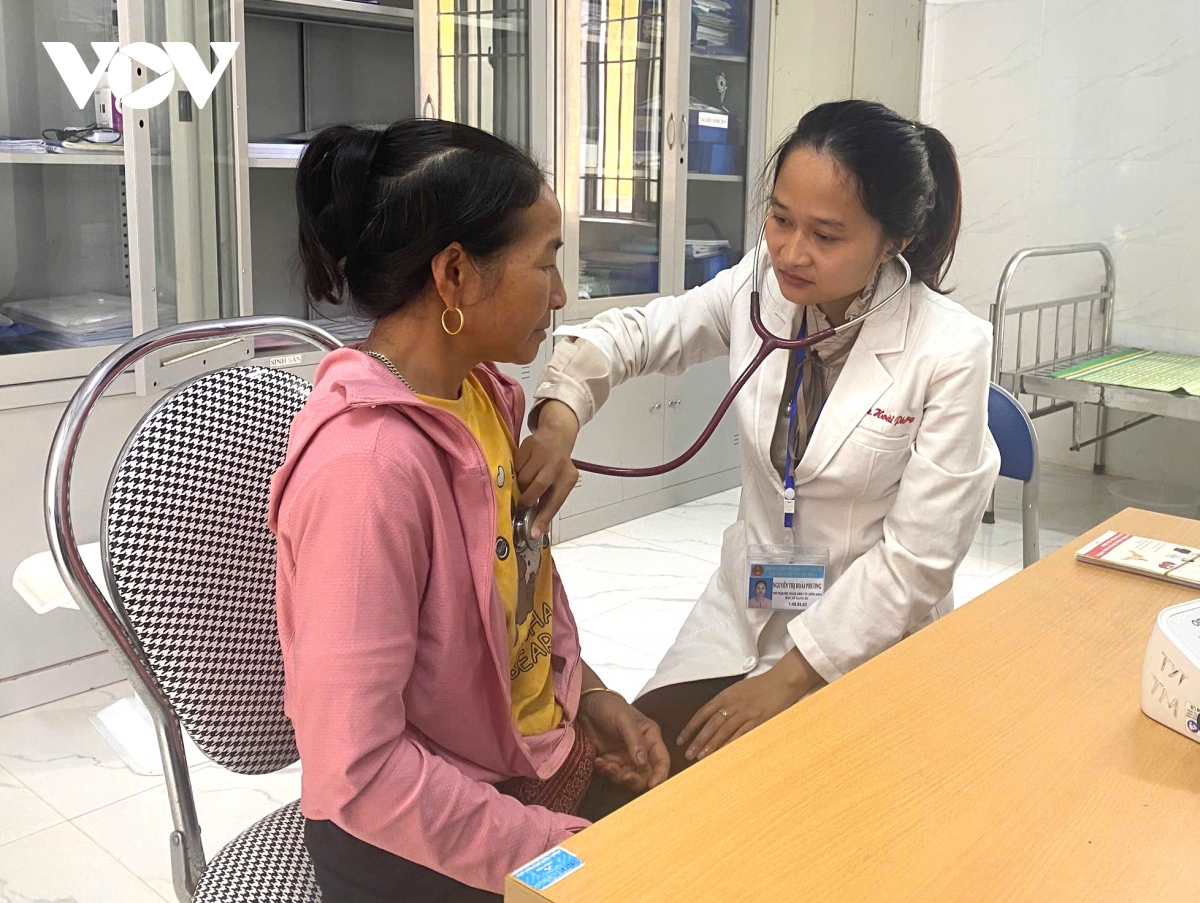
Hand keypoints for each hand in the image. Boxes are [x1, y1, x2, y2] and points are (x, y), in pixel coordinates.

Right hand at [515, 401, 580, 539]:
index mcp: (568, 478)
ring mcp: (543, 453)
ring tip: (524, 483)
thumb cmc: (557, 468)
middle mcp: (557, 464)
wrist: (556, 435)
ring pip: (524, 477)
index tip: (533, 534)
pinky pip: (517, 465)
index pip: (556, 501)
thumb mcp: (559, 484)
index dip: (543, 518)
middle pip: (538, 486)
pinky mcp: (529, 445)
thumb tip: (537, 532)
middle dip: (527, 499)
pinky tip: (523, 468)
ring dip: (520, 485)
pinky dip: (516, 471)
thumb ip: (549, 505)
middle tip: (521, 505)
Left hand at [578, 691, 669, 793]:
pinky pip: (611, 774)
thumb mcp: (625, 720)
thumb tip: (643, 762)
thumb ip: (635, 741)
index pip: (661, 760)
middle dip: (635, 779)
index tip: (653, 786)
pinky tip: (598, 761)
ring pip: (627, 777)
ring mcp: (625, 757)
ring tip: (606, 764)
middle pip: (645, 775)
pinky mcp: (610, 761)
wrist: (587, 704)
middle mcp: (641, 750)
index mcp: (651, 738)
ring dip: (617, 776)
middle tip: (624, 776)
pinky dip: (605, 771)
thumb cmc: (610, 706)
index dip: (660, 775)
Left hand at [678, 650, 818, 761]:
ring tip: (701, 757)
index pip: (702, 713)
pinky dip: (731, 745)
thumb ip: (725, 701)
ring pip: (724, 732)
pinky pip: (741, 735)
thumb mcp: (738, 689)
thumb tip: (711, 716)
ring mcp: (745, 713)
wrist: (782, 681)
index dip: (691, 727)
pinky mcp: (758, 721)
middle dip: (698, 741)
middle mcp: (732, 704)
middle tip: (688, 754)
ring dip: (711, 745)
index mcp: (725, 695)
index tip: (681, 740)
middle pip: (711, 725)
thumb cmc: (761, 685)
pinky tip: (723, 754)